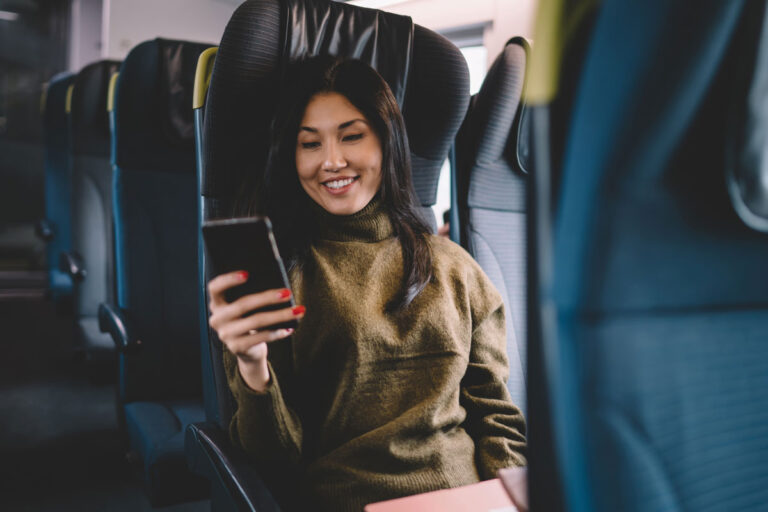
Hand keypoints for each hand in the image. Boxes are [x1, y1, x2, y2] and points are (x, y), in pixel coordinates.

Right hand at [207, 270, 304, 390]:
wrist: (247, 349)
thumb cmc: (249, 320)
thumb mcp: (246, 308)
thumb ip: (251, 295)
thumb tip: (277, 286)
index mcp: (217, 304)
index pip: (215, 288)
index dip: (228, 280)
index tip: (247, 273)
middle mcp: (217, 319)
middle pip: (243, 304)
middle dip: (267, 297)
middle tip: (287, 293)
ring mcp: (226, 334)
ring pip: (256, 321)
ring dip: (280, 315)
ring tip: (297, 310)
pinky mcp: (237, 347)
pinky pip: (261, 337)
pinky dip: (277, 332)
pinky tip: (289, 328)